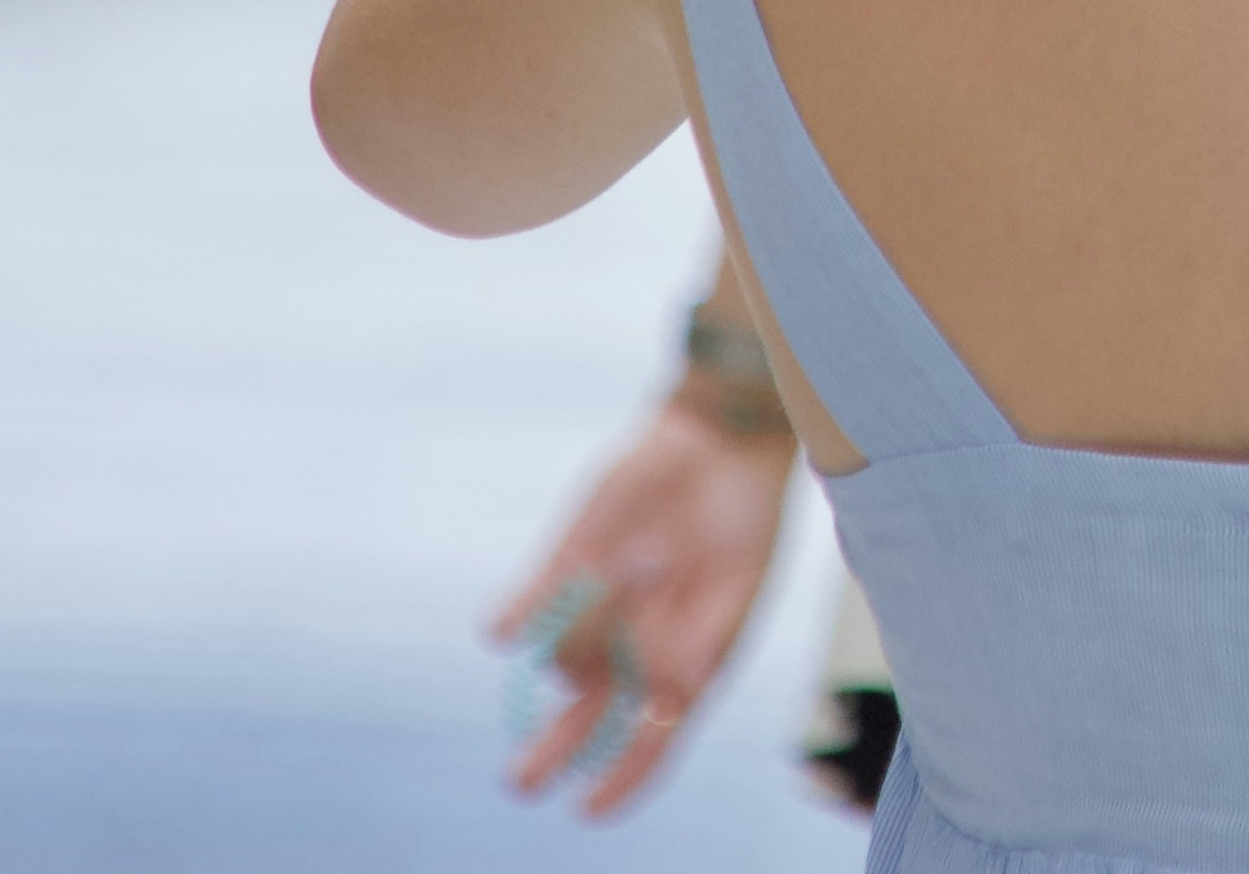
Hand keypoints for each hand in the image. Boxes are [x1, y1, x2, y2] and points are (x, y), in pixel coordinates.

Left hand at [485, 390, 799, 819]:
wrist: (721, 439)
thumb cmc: (744, 518)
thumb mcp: (738, 587)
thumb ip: (706, 643)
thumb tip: (682, 695)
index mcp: (683, 664)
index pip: (647, 739)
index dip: (620, 779)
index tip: (588, 809)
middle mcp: (634, 645)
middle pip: (586, 716)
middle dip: (553, 751)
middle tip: (521, 783)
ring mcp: (597, 607)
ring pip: (563, 658)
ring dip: (574, 646)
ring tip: (624, 577)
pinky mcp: (567, 562)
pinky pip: (532, 605)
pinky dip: (517, 619)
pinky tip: (505, 628)